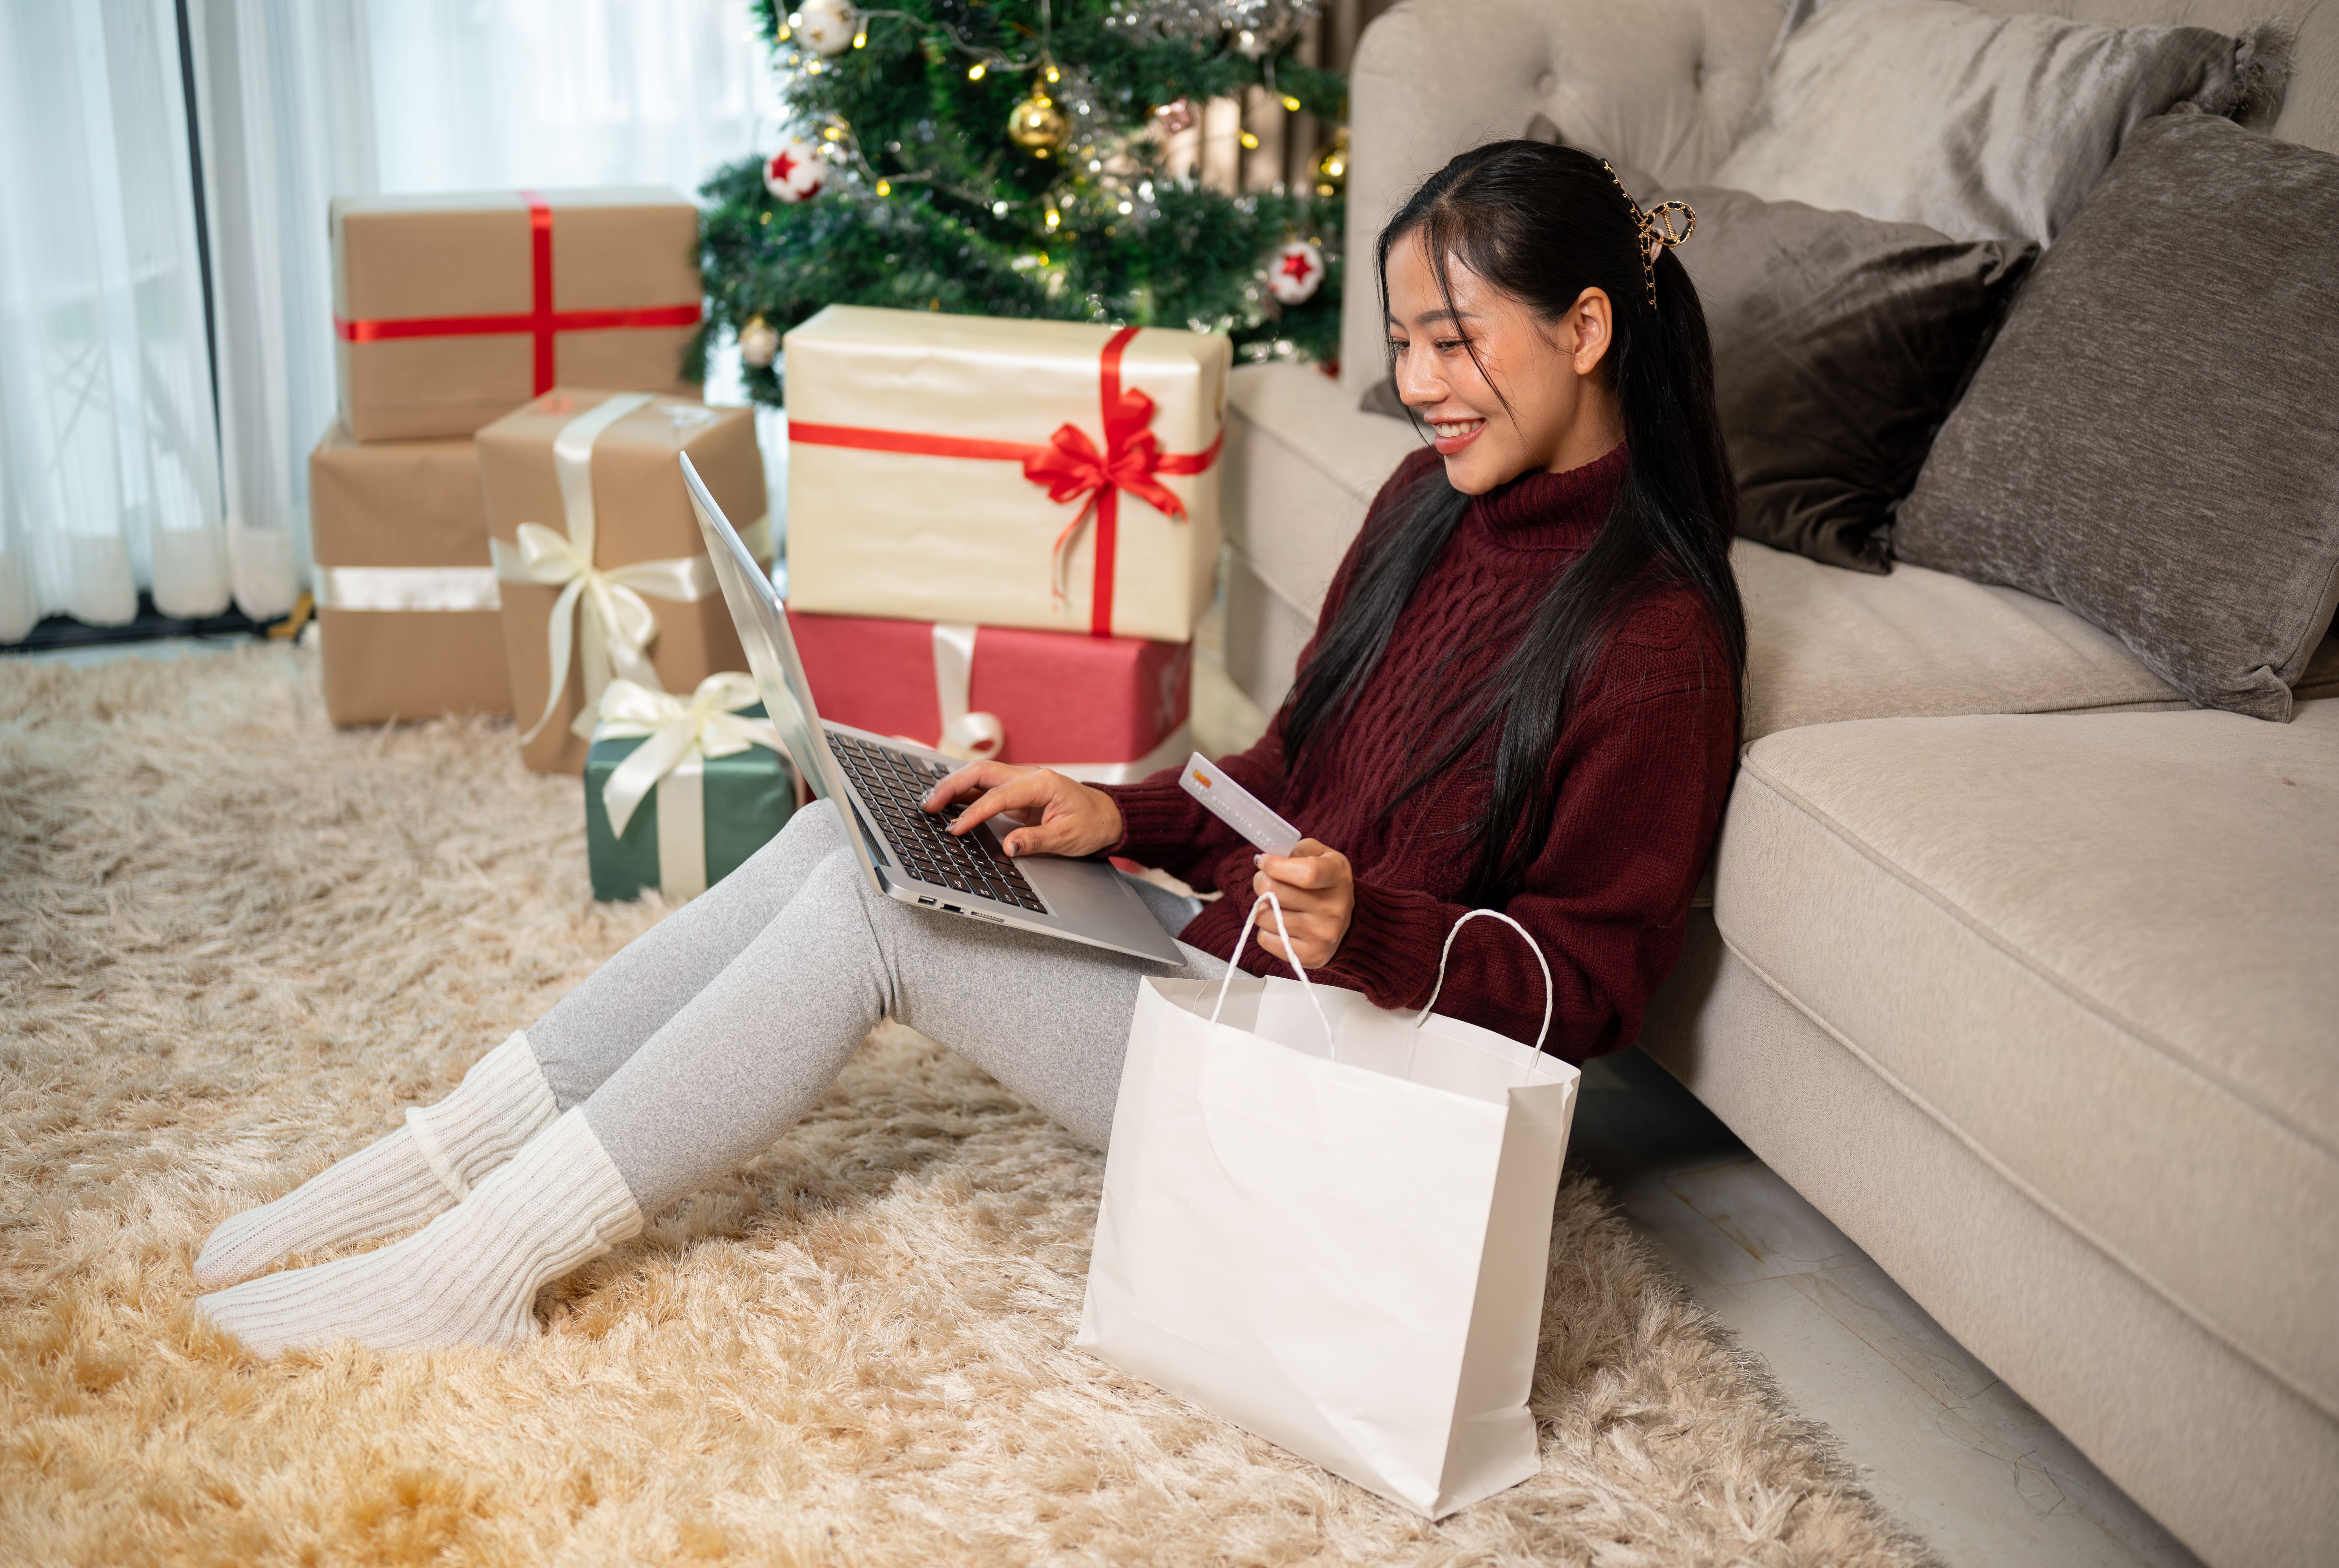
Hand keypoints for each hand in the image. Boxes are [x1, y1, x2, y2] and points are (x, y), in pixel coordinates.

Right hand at [924, 760, 1123, 859]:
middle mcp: (1029, 777)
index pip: (999, 796)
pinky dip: (965, 793)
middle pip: (982, 773)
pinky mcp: (1018, 793)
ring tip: (930, 802)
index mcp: (1042, 784)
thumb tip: (1009, 847)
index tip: (956, 829)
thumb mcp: (1068, 839)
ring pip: (981, 776)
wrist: (1108, 816)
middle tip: (928, 804)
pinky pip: (986, 788)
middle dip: (952, 786)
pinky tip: (948, 803)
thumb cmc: (1092, 824)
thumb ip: (1036, 841)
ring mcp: (1022, 783)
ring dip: (954, 786)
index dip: (974, 813)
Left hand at [1252, 839, 1353, 969]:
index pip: (1306, 872)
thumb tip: (1265, 860)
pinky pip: (1266, 939)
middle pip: (1276, 892)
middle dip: (1261, 882)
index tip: (1265, 862)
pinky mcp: (1311, 956)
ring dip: (1264, 908)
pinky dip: (1267, 930)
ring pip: (1265, 917)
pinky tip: (1282, 924)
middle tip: (1265, 880)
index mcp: (1338, 876)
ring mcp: (1323, 935)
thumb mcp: (1320, 855)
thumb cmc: (1326, 883)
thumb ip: (1294, 850)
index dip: (1277, 866)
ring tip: (1278, 904)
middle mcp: (1334, 908)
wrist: (1346, 921)